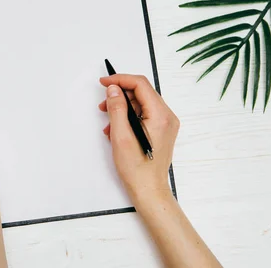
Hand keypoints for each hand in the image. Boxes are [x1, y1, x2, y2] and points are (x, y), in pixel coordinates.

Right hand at [98, 74, 178, 205]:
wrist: (149, 190)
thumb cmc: (137, 168)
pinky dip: (129, 117)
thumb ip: (117, 108)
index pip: (140, 85)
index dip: (120, 80)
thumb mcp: (121, 135)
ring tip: (108, 121)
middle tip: (103, 103)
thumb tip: (114, 89)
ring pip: (141, 103)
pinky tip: (116, 129)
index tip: (104, 82)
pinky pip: (144, 114)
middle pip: (141, 92)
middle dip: (120, 95)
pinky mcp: (161, 130)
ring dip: (122, 108)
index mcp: (161, 115)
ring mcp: (166, 124)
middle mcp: (167, 117)